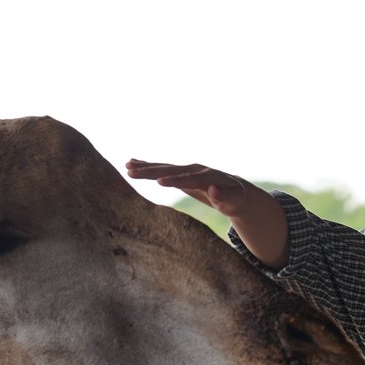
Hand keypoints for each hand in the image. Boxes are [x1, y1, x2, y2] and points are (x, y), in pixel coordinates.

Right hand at [125, 159, 250, 217]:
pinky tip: (133, 162)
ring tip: (127, 165)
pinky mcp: (181, 173)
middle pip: (172, 169)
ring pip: (164, 167)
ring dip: (146, 166)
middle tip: (132, 171)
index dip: (175, 180)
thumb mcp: (235, 202)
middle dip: (152, 170)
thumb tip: (213, 190)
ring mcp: (188, 169)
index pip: (190, 178)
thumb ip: (225, 198)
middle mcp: (196, 169)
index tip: (159, 182)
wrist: (236, 190)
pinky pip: (163, 169)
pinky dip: (148, 165)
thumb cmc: (236, 199)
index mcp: (209, 176)